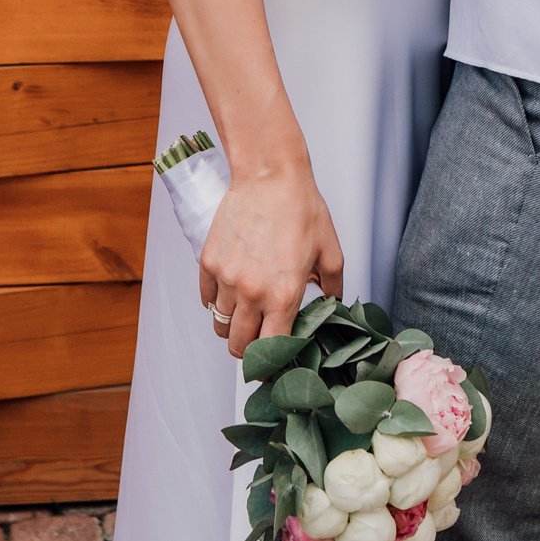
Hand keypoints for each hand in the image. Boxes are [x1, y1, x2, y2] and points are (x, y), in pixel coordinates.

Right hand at [200, 163, 344, 357]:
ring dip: (233, 326)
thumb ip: (332, 287)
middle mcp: (251, 293)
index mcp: (283, 296)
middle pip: (239, 346)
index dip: (272, 364)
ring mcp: (226, 278)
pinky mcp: (209, 262)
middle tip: (258, 343)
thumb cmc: (302, 209)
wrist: (270, 175)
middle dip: (249, 352)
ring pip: (221, 324)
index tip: (274, 365)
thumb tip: (329, 306)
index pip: (271, 351)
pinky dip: (216, 303)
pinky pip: (207, 299)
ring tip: (246, 315)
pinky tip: (230, 293)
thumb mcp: (331, 251)